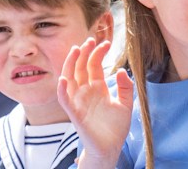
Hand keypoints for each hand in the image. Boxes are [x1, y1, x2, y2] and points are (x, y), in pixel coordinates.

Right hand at [57, 38, 132, 168]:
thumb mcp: (126, 104)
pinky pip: (64, 99)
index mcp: (97, 87)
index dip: (98, 53)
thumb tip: (121, 70)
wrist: (110, 147)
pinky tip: (64, 78)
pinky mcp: (74, 112)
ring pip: (69, 77)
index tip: (106, 43)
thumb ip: (125, 87)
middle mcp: (85, 91)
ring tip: (76, 50)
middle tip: (90, 40)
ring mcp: (78, 100)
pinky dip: (61, 89)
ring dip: (70, 63)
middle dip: (84, 53)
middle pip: (80, 67)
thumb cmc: (116, 127)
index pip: (94, 65)